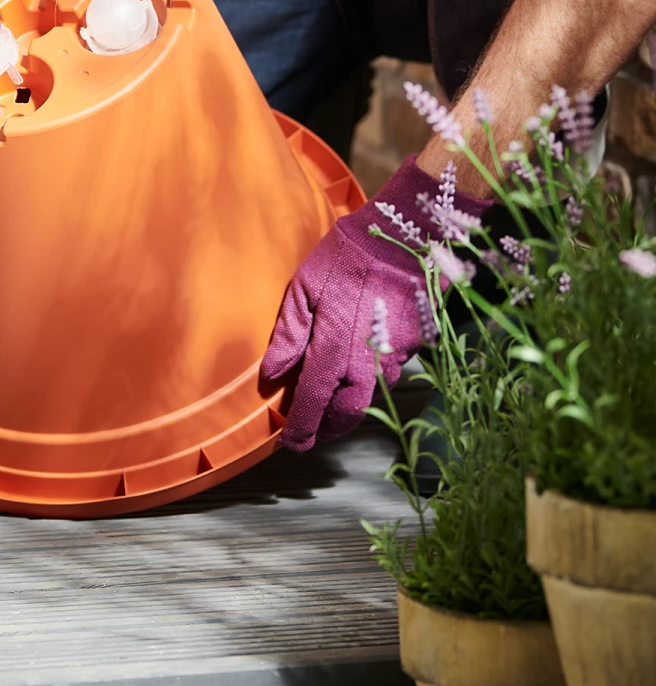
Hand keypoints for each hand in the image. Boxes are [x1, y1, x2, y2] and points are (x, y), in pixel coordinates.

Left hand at [260, 157, 489, 451]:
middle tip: (310, 432)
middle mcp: (367, 364)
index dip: (302, 428)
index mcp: (335, 349)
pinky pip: (388, 375)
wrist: (404, 240)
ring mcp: (395, 358)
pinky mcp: (413, 349)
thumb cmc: (345, 258)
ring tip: (329, 405)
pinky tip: (357, 371)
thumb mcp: (304, 287)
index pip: (314, 402)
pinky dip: (370, 382)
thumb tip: (271, 374)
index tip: (289, 445)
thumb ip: (289, 334)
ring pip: (371, 398)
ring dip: (349, 407)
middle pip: (348, 414)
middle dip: (329, 429)